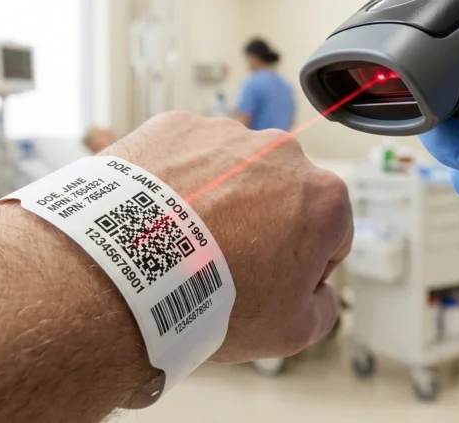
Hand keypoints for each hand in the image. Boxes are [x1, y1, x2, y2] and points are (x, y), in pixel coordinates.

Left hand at [108, 111, 351, 362]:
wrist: (126, 273)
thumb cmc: (209, 299)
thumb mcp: (290, 331)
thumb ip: (323, 308)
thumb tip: (319, 295)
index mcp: (323, 197)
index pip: (332, 232)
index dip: (305, 265)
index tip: (271, 281)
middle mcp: (281, 153)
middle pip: (283, 193)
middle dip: (264, 223)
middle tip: (226, 263)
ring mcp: (226, 135)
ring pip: (234, 170)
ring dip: (220, 199)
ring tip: (185, 242)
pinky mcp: (176, 127)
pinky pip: (186, 155)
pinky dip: (178, 181)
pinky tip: (161, 218)